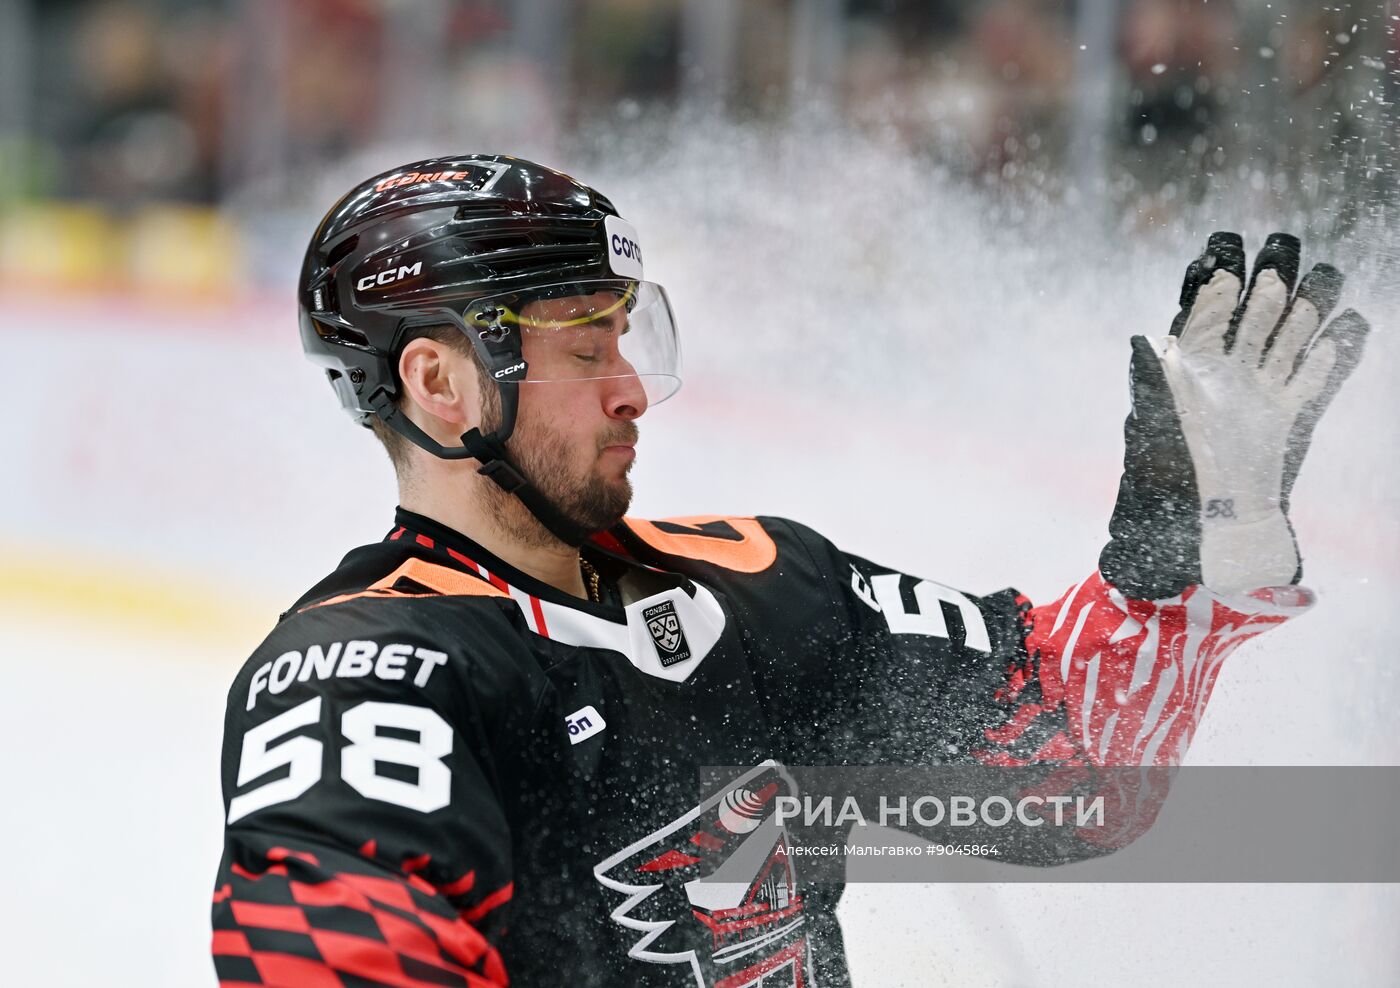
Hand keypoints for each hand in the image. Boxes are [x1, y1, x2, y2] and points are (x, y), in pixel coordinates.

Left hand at [1100, 232, 1369, 597]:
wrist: (1195, 536)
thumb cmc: (1161, 486)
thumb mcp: (1150, 431)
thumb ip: (1149, 385)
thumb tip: (1139, 339)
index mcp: (1184, 373)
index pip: (1200, 314)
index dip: (1212, 282)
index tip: (1222, 250)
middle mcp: (1223, 377)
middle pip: (1251, 316)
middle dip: (1267, 279)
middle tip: (1284, 242)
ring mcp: (1257, 396)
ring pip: (1287, 338)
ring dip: (1306, 305)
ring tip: (1325, 273)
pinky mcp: (1286, 420)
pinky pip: (1313, 377)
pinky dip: (1334, 351)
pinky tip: (1349, 324)